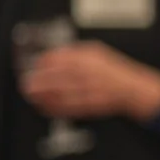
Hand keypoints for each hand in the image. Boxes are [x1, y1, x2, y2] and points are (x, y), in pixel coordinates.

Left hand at [20, 43, 159, 120]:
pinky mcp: (90, 106)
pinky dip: (53, 108)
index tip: (34, 65)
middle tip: (27, 83)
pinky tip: (43, 106)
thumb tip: (52, 55)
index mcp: (89, 57)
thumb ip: (75, 52)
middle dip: (38, 81)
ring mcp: (89, 91)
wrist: (133, 89)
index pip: (59, 58)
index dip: (43, 63)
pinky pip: (67, 108)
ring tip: (31, 95)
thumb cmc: (114, 70)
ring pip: (59, 94)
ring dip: (42, 96)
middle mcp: (89, 73)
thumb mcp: (97, 51)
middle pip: (56, 77)